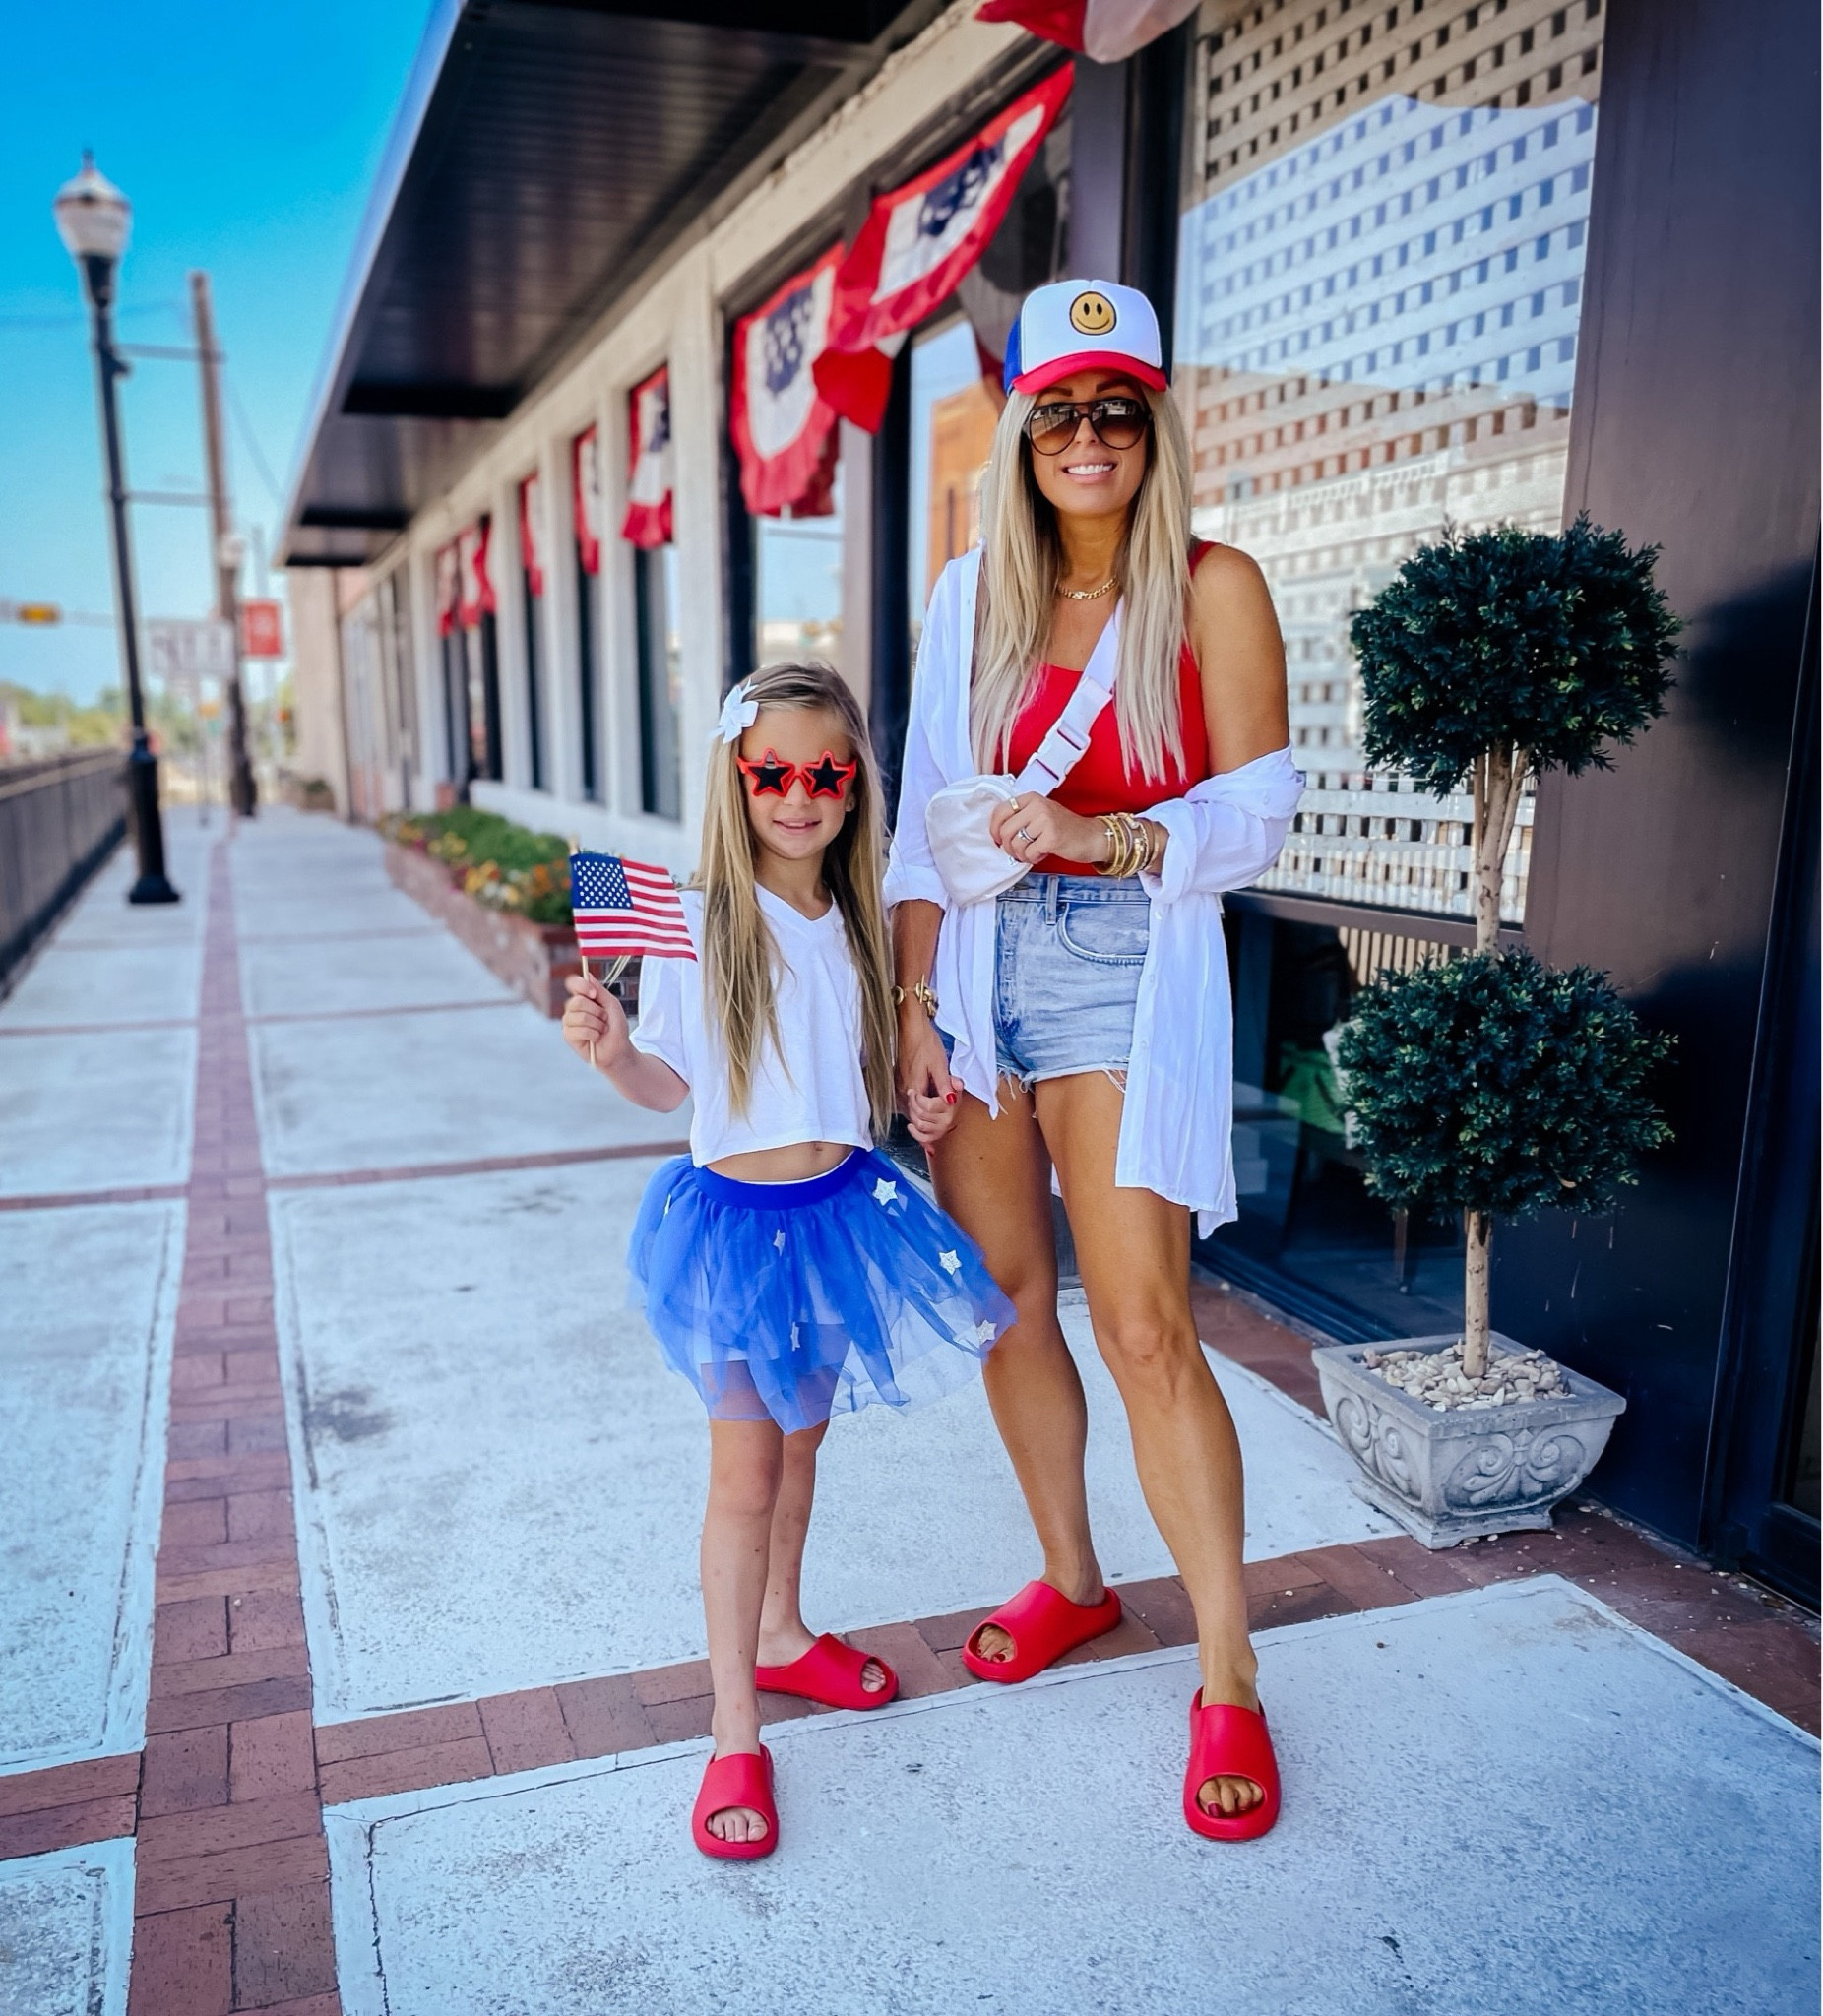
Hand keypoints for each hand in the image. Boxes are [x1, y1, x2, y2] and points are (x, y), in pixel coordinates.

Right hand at [562, 971, 630, 1070]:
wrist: (619, 1050)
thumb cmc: (616, 1028)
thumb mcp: (612, 1005)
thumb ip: (600, 991)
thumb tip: (587, 975)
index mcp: (584, 997)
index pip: (573, 983)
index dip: (580, 985)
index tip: (593, 994)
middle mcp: (573, 1008)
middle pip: (577, 1001)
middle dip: (597, 1011)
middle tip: (605, 1019)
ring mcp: (569, 1022)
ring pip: (580, 1016)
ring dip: (597, 1024)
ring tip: (602, 1030)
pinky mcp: (568, 1035)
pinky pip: (579, 1030)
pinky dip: (593, 1034)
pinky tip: (596, 1038)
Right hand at [896, 1010, 961, 1148]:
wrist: (909, 1026)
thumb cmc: (924, 1042)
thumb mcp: (939, 1063)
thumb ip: (944, 1084)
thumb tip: (952, 1102)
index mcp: (913, 1090)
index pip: (923, 1119)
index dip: (934, 1128)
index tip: (942, 1136)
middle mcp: (902, 1093)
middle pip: (916, 1121)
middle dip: (931, 1127)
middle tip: (943, 1132)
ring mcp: (898, 1090)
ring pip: (912, 1115)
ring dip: (926, 1121)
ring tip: (938, 1129)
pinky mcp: (899, 1085)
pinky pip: (909, 1106)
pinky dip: (919, 1113)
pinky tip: (929, 1114)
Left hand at [987, 791, 1106, 868]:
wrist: (1091, 836)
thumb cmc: (1064, 828)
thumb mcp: (1040, 815)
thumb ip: (1020, 818)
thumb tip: (997, 833)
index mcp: (1031, 798)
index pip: (1000, 811)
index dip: (994, 829)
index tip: (998, 840)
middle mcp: (1037, 806)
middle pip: (1005, 831)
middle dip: (1008, 847)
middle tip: (1018, 852)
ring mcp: (1045, 820)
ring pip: (1016, 844)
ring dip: (1021, 855)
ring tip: (1032, 853)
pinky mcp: (1051, 837)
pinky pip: (1029, 853)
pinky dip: (1033, 859)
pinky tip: (1042, 854)